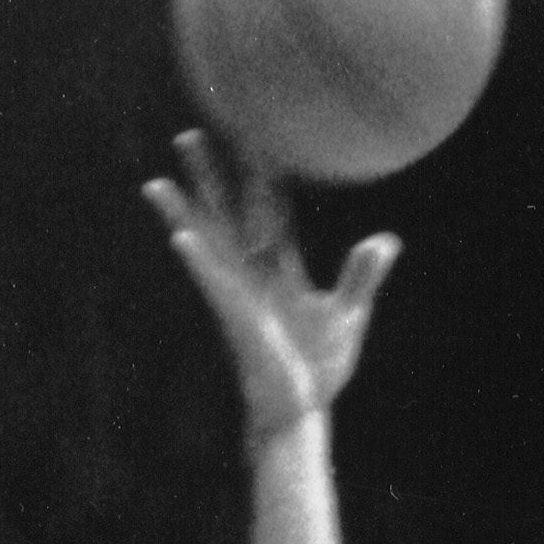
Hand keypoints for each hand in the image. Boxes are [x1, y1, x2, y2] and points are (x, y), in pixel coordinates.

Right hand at [143, 129, 398, 441]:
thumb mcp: (348, 314)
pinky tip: (181, 239)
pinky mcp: (237, 319)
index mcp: (278, 267)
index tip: (251, 135)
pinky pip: (214, 285)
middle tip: (190, 133)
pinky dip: (199, 262)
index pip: (267, 209)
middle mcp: (251, 274)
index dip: (261, 174)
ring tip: (156, 183)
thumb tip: (386, 240)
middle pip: (226, 214)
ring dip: (183, 214)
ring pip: (207, 245)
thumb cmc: (319, 365)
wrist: (303, 409)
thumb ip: (362, 276)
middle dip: (208, 177)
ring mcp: (239, 295)